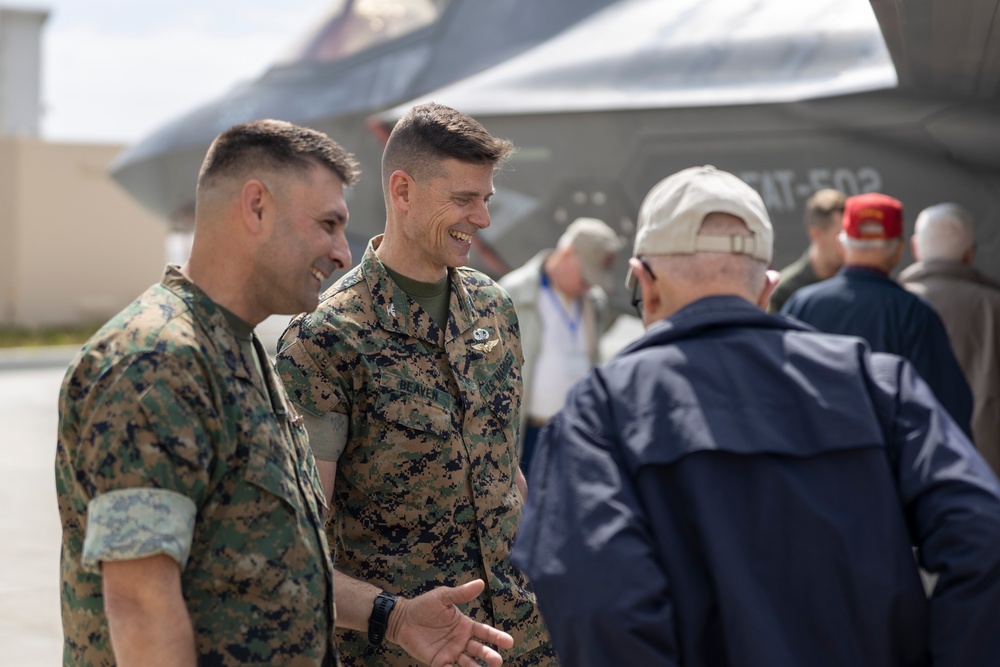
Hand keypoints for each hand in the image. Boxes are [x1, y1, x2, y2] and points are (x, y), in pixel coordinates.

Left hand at [387, 579, 514, 666]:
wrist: (402, 619)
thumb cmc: (424, 606)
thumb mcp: (443, 596)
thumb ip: (461, 593)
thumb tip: (481, 583)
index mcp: (466, 626)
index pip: (485, 632)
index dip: (497, 637)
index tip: (510, 642)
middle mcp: (461, 641)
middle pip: (479, 650)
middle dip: (489, 656)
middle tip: (497, 661)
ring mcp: (451, 652)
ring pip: (468, 663)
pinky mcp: (438, 662)